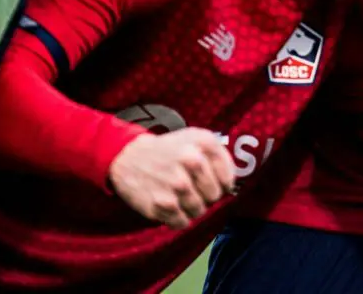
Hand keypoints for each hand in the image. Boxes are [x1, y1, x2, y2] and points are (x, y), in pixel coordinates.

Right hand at [108, 128, 234, 228]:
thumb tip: (232, 184)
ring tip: (182, 196)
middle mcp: (191, 162)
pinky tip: (172, 206)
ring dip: (193, 208)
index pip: (228, 178)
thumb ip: (219, 156)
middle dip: (207, 196)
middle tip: (195, 190)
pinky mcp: (159, 204)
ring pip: (199, 211)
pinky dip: (179, 219)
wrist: (130, 156)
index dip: (224, 184)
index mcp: (204, 143)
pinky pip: (181, 223)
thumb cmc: (170, 149)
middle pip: (214, 196)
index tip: (216, 183)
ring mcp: (175, 184)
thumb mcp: (196, 138)